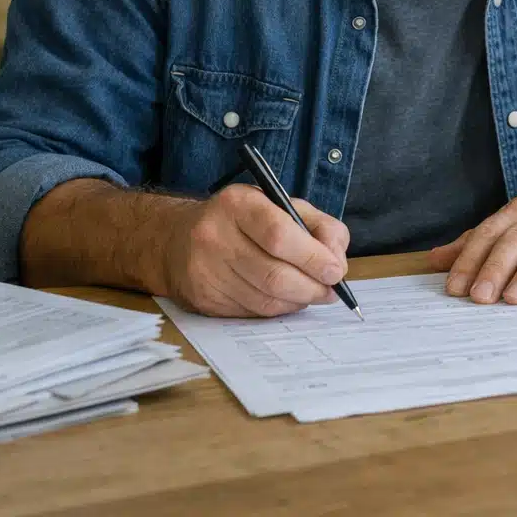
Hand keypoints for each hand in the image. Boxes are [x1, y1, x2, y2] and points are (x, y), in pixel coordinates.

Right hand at [160, 185, 349, 317]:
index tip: (335, 271)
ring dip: (297, 301)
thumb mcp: (282, 206)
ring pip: (265, 299)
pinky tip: (284, 298)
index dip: (313, 258)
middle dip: (311, 287)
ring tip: (310, 293)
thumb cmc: (243, 220)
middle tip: (330, 291)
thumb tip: (338, 262)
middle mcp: (214, 235)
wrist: (179, 239)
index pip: (279, 235)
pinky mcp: (202, 297)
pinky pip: (251, 312)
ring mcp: (204, 270)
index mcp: (237, 203)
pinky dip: (277, 309)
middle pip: (274, 274)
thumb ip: (319, 226)